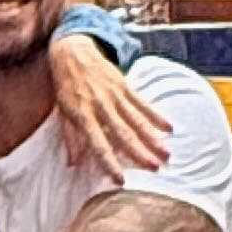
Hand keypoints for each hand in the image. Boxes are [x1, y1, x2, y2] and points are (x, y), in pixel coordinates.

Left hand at [46, 30, 173, 182]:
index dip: (109, 163)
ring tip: (166, 154)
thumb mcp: (62, 112)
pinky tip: (168, 128)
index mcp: (83, 115)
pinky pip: (142, 103)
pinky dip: (156, 116)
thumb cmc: (66, 86)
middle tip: (155, 168)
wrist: (73, 51)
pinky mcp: (125, 86)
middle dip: (139, 152)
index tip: (121, 180)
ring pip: (137, 120)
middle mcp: (101, 106)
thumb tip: (72, 164)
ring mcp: (115, 95)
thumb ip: (70, 138)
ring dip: (153, 138)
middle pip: (123, 133)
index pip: (97, 144)